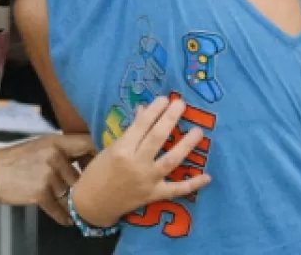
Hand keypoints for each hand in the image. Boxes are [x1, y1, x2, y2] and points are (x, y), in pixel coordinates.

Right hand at [0, 134, 94, 225]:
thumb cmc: (15, 160)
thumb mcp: (40, 147)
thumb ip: (63, 152)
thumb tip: (87, 163)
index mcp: (56, 142)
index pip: (88, 144)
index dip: (99, 156)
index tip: (104, 166)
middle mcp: (54, 156)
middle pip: (80, 177)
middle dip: (76, 187)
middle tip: (76, 193)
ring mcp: (48, 175)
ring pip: (68, 194)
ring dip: (65, 201)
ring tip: (59, 202)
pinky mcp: (41, 193)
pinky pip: (60, 210)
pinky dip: (63, 217)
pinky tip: (66, 219)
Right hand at [71, 97, 211, 227]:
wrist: (94, 203)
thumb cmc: (99, 171)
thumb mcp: (111, 147)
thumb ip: (130, 131)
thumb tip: (144, 110)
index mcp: (122, 149)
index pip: (141, 124)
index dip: (155, 110)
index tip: (165, 98)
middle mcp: (136, 163)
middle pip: (157, 138)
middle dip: (170, 118)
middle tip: (181, 104)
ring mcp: (147, 180)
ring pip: (171, 160)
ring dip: (186, 145)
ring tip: (198, 131)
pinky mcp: (154, 196)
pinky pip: (177, 190)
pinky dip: (193, 184)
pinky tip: (207, 176)